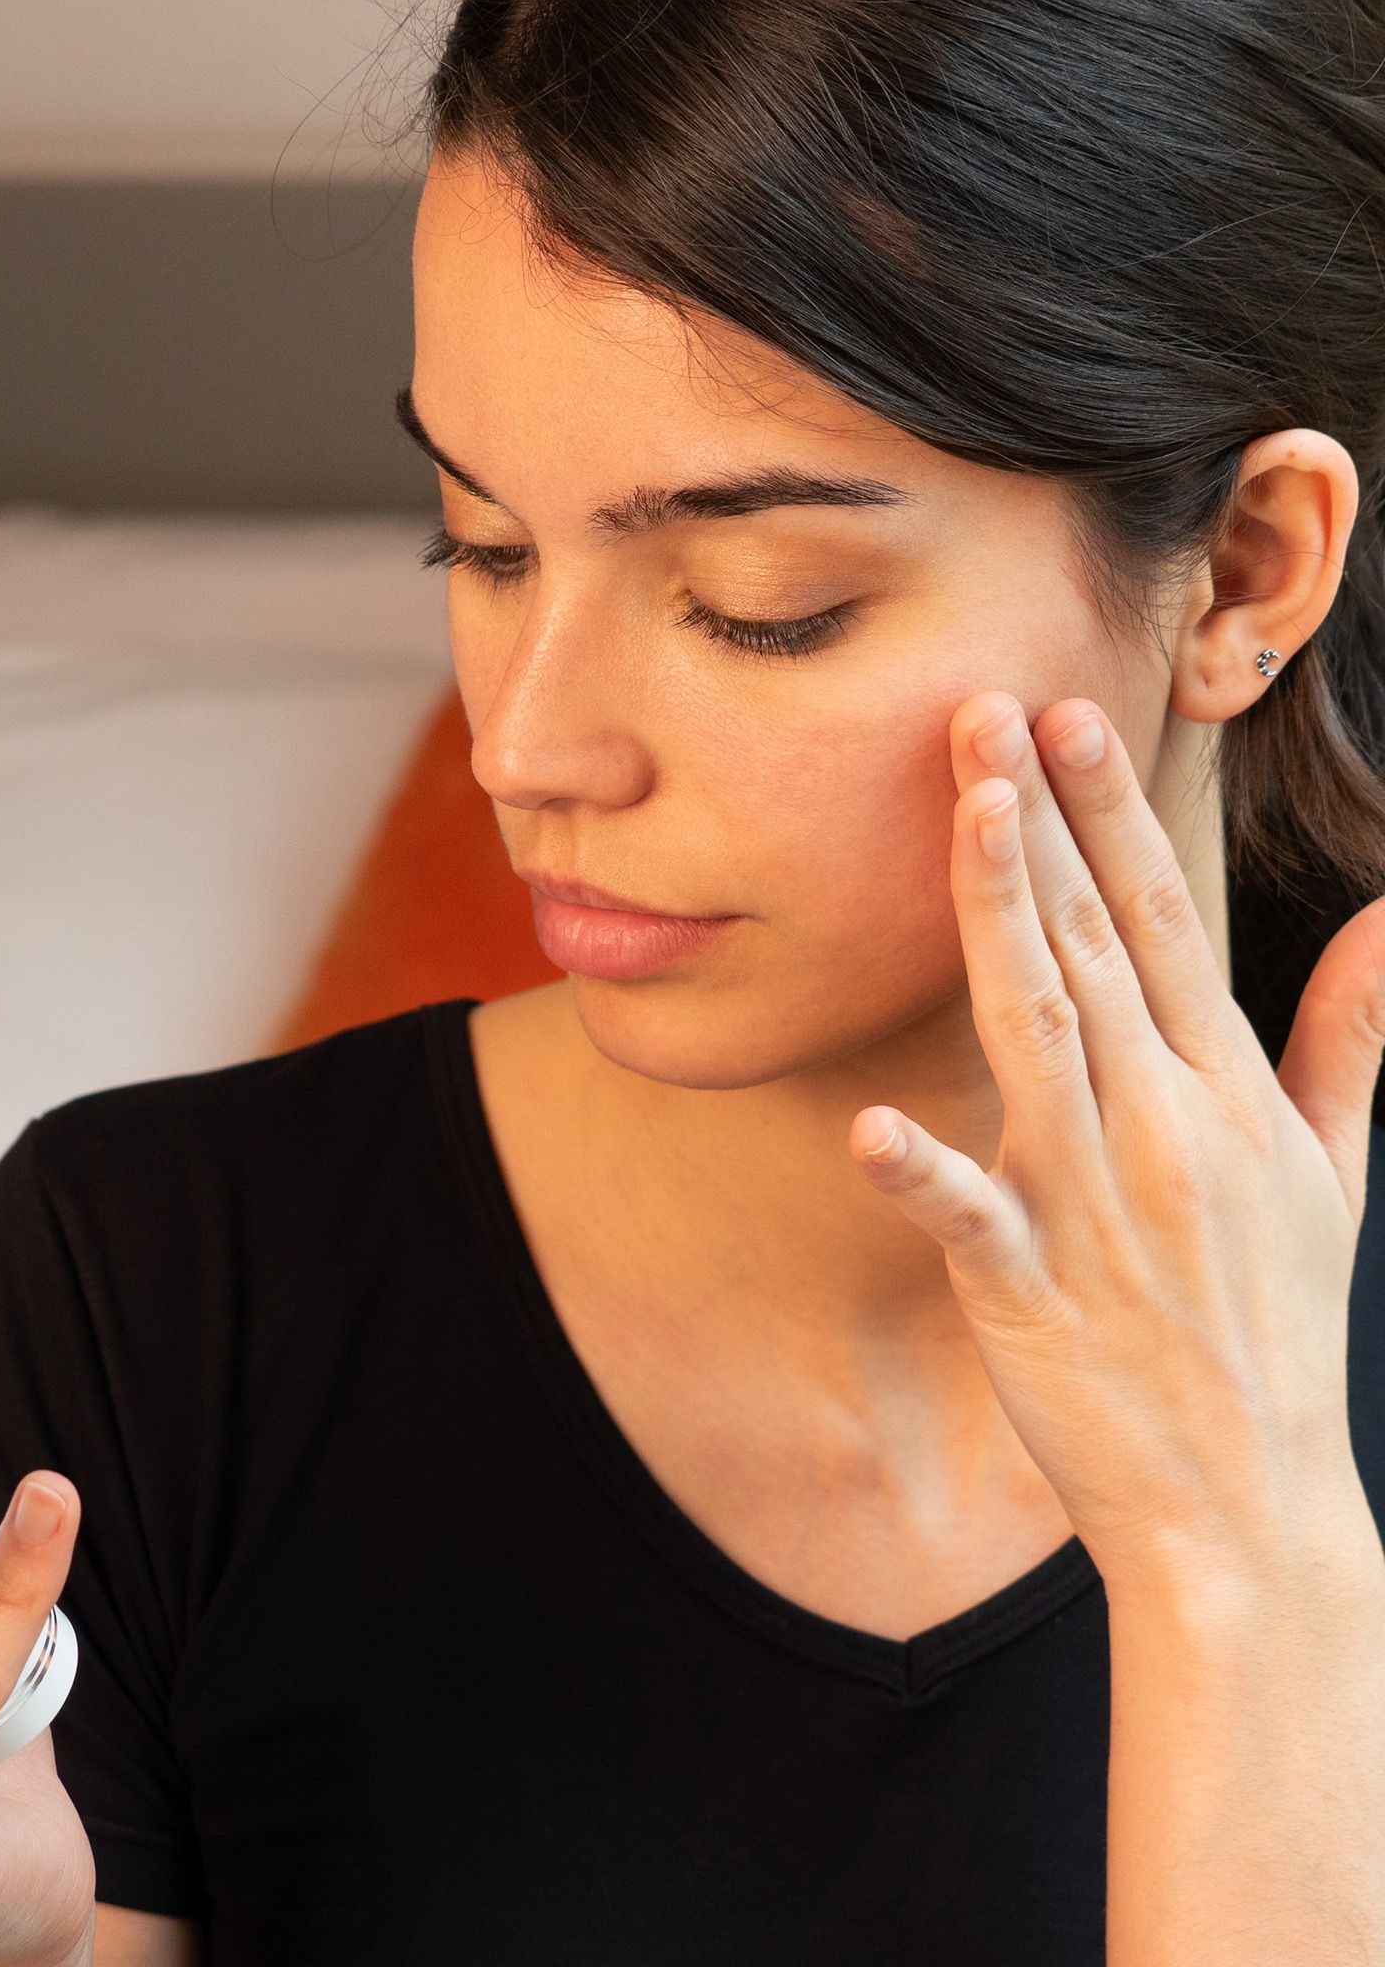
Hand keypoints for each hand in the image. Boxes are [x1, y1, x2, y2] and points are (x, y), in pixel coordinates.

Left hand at [850, 689, 1384, 1587]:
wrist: (1249, 1501)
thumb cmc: (1275, 1321)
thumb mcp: (1335, 1169)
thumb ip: (1350, 1034)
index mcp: (1222, 1088)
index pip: (1161, 920)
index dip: (1112, 813)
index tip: (1068, 715)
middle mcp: (1160, 1123)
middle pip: (1089, 946)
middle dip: (1040, 821)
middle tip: (983, 706)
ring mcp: (1093, 1200)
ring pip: (1034, 1032)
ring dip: (1002, 920)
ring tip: (970, 816)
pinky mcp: (1028, 1284)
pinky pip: (967, 1215)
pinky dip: (921, 1172)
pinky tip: (871, 1127)